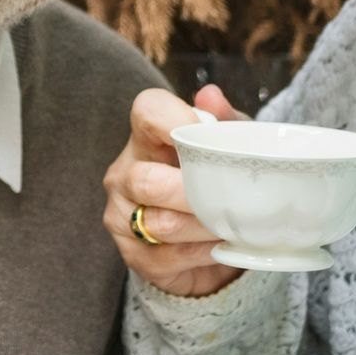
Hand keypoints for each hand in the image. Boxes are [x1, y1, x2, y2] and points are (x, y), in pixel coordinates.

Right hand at [103, 85, 247, 298]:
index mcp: (146, 138)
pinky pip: (169, 257)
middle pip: (146, 180)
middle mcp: (124, 174)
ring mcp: (122, 216)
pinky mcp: (133, 255)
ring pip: (163, 224)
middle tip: (229, 196)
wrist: (206, 238)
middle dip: (193, 192)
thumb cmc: (214, 179)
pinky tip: (220, 245)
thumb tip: (212, 97)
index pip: (146, 112)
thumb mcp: (228, 147)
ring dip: (205, 227)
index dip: (174, 117)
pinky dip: (203, 253)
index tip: (207, 132)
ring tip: (233, 224)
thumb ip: (224, 122)